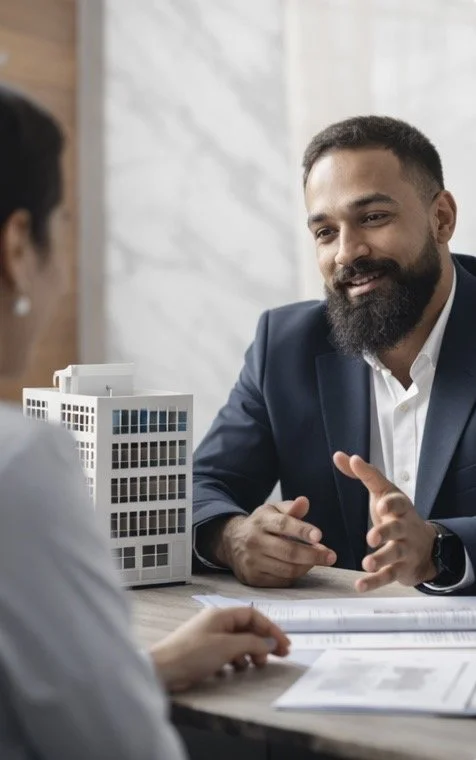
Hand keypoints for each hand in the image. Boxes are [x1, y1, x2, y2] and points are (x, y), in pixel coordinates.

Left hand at [150, 606, 289, 691]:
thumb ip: (252, 644)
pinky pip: (228, 652)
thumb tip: (270, 643)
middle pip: (247, 628)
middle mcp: (216, 622)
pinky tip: (237, 669)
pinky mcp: (204, 652)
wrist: (163, 670)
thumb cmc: (193, 654)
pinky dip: (236, 660)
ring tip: (256, 665)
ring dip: (251, 652)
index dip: (270, 628)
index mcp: (221, 614)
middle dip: (263, 641)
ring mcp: (210, 637)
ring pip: (239, 641)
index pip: (253, 615)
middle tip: (279, 656)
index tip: (284, 644)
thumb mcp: (227, 647)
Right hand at [214, 497, 335, 586]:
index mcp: (261, 521)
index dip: (302, 530)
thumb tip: (304, 501)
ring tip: (317, 560)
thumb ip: (291, 508)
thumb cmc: (261, 525)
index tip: (319, 536)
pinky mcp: (252, 578)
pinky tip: (301, 567)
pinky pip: (281, 581)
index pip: (283, 525)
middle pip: (288, 552)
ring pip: (287, 569)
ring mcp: (252, 561)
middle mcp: (254, 541)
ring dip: (307, 566)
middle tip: (331, 556)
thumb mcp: (272, 511)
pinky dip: (296, 575)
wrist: (230, 542)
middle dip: (313, 555)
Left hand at [333, 452, 436, 591]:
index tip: (382, 505)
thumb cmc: (397, 514)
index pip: (398, 502)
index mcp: (399, 507)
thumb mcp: (383, 492)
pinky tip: (360, 585)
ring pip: (394, 554)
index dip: (391, 504)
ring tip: (366, 562)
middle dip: (385, 532)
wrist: (425, 547)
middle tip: (371, 537)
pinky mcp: (400, 569)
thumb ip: (363, 475)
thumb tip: (339, 455)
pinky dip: (374, 582)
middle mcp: (404, 527)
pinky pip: (388, 576)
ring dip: (381, 558)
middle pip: (396, 529)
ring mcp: (404, 549)